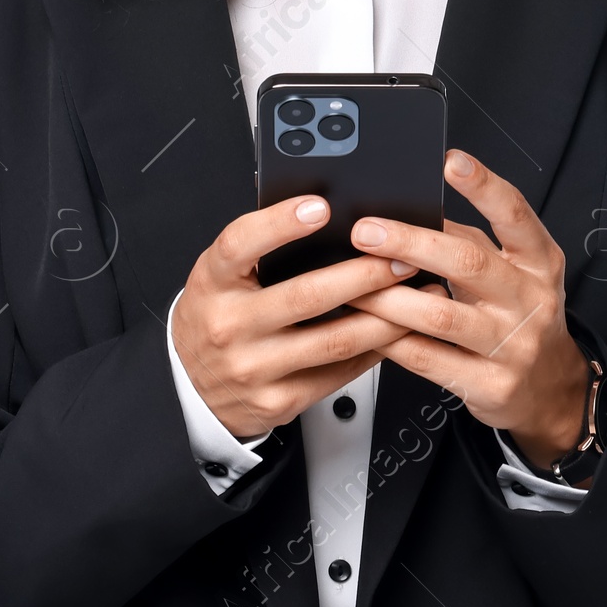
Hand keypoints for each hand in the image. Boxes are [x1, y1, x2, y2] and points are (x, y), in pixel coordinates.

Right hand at [171, 195, 412, 440]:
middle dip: (364, 275)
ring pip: (333, 341)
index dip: (280, 223)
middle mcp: (230, 325)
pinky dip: (372, 351)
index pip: (240, 245)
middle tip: (401, 257)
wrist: (192, 387)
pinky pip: (337, 374)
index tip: (321, 206)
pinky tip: (394, 332)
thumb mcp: (221, 274)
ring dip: (383, 317)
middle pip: (306, 296)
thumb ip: (260, 248)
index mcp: (213, 282)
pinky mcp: (278, 400)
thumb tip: (324, 214)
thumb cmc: (217, 315)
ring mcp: (254, 368)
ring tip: (414, 295)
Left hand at [345, 150, 592, 472]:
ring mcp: (511, 344)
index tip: (451, 162)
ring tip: (353, 284)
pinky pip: (429, 360)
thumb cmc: (519, 313)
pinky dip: (393, 341)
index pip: (514, 214)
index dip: (484, 186)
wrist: (550, 386)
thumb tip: (408, 211)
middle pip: (468, 262)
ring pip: (441, 316)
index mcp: (538, 261)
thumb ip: (470, 242)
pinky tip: (369, 327)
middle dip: (411, 243)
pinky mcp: (489, 384)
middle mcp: (529, 299)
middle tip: (367, 231)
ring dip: (389, 298)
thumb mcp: (512, 271)